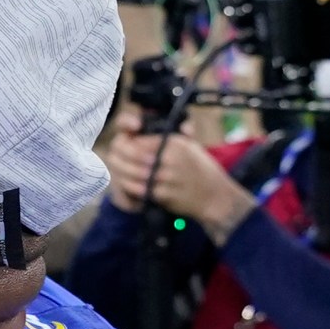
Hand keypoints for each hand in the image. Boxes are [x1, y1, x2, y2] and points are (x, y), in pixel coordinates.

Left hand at [103, 109, 255, 238]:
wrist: (215, 196)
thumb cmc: (203, 170)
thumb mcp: (190, 146)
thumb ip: (169, 137)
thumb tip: (144, 132)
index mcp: (174, 143)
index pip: (139, 139)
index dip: (125, 142)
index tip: (121, 144)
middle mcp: (168, 157)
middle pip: (131, 154)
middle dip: (119, 156)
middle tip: (114, 158)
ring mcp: (165, 176)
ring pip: (131, 172)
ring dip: (121, 172)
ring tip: (118, 171)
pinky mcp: (162, 193)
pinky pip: (138, 188)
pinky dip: (129, 186)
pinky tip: (127, 183)